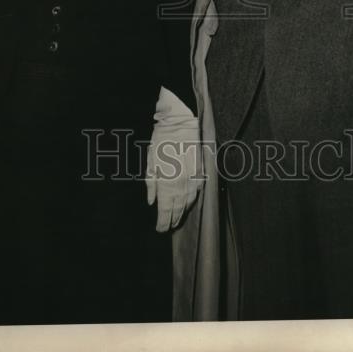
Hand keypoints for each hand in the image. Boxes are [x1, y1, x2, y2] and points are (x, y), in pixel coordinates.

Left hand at [145, 87, 203, 232]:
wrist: (181, 122)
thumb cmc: (162, 139)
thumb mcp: (150, 160)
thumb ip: (151, 183)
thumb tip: (152, 201)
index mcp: (167, 182)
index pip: (165, 209)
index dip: (162, 222)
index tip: (159, 229)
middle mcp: (181, 183)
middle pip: (178, 209)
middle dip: (172, 220)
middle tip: (167, 227)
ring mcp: (193, 178)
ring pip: (189, 203)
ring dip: (183, 213)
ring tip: (177, 220)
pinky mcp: (201, 172)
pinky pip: (197, 192)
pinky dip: (192, 201)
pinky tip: (189, 204)